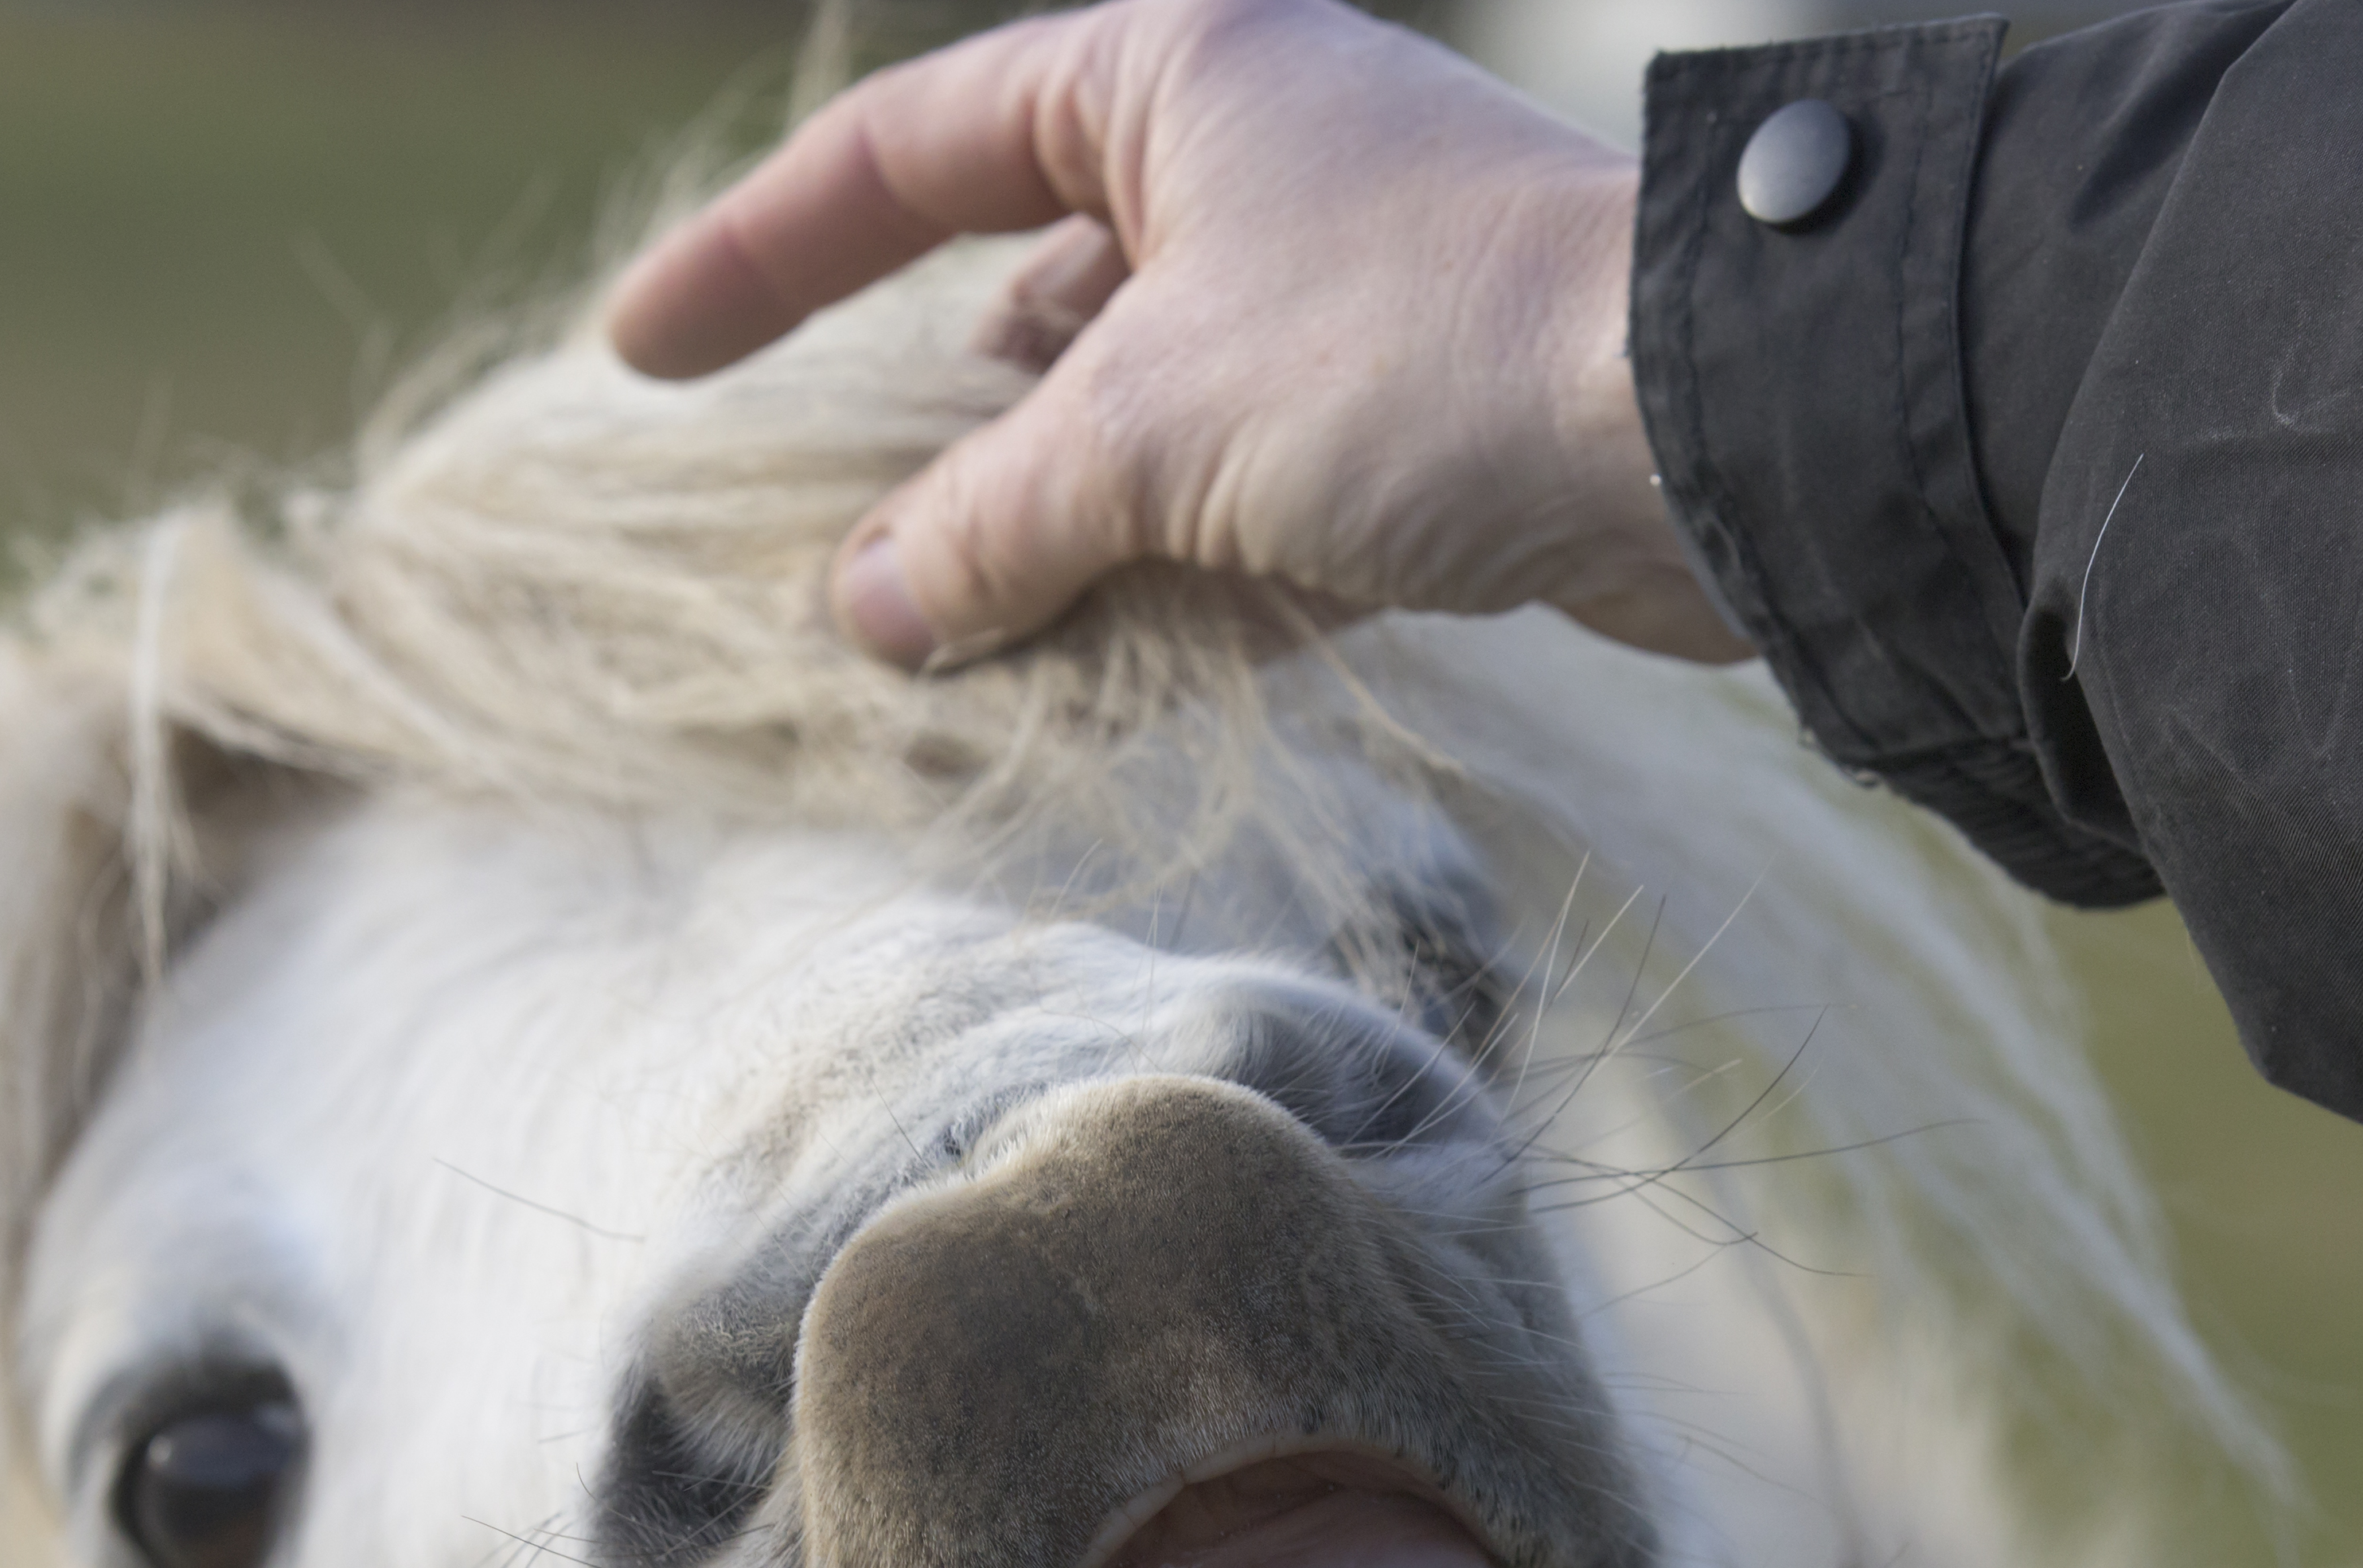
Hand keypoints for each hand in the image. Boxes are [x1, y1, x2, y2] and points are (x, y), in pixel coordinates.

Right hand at [605, 0, 1748, 668]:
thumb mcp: (1155, 435)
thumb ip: (989, 522)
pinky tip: (1104, 695)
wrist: (1720, 437)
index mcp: (1171, 76)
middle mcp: (1255, 165)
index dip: (764, 257)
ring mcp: (1341, 301)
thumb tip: (868, 608)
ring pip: (1138, 430)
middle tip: (842, 580)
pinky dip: (1175, 598)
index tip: (642, 358)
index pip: (911, 154)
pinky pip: (1245, 516)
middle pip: (1027, 308)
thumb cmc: (1429, 357)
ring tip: (956, 664)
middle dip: (937, 454)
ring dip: (1055, 550)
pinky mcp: (1421, 434)